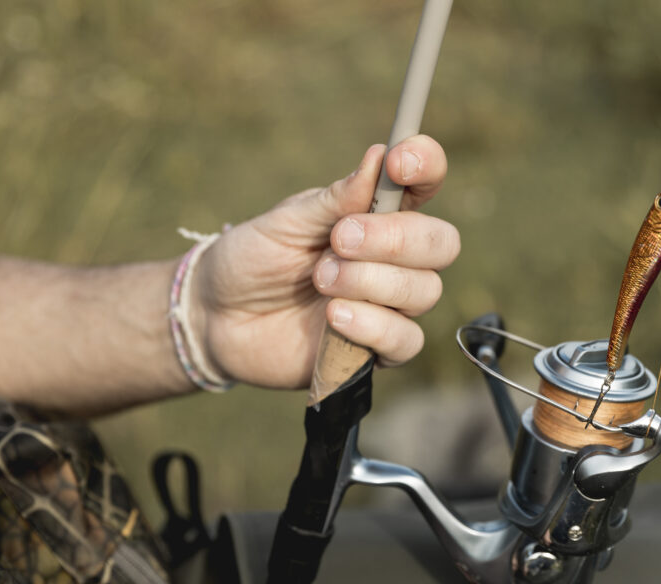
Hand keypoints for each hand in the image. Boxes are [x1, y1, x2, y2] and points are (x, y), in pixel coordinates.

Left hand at [192, 136, 459, 388]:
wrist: (218, 318)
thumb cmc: (253, 260)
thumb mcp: (285, 222)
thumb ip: (334, 199)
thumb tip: (378, 157)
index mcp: (378, 215)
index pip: (425, 182)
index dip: (427, 165)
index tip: (399, 163)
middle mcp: (395, 259)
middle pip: (441, 242)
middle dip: (396, 239)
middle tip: (340, 240)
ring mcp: (391, 305)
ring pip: (424, 291)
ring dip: (370, 282)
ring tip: (319, 280)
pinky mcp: (377, 349)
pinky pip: (406, 340)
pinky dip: (372, 325)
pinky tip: (333, 318)